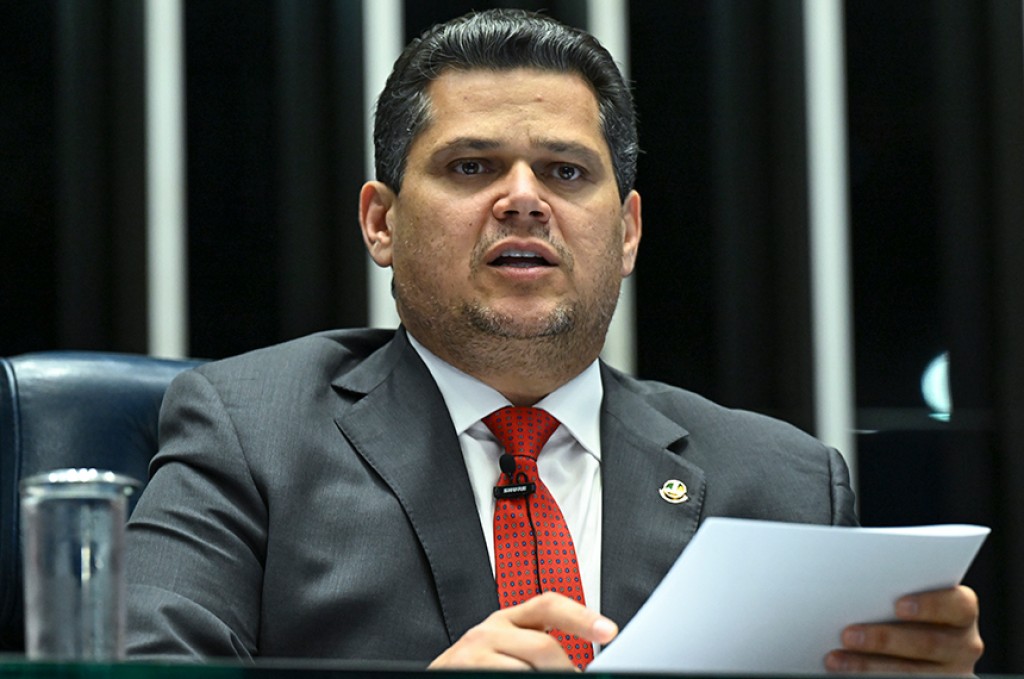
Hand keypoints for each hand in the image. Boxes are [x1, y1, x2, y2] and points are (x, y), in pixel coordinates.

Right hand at [428, 592, 618, 670]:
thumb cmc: (477, 669)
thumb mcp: (505, 651)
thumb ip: (536, 648)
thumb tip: (580, 666)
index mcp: (507, 619)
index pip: (548, 605)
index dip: (581, 616)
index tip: (609, 630)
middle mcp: (489, 630)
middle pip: (544, 646)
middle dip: (566, 669)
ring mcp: (474, 654)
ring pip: (527, 671)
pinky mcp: (464, 671)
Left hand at [825, 585, 982, 673]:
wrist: (910, 647)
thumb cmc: (899, 612)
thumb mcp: (906, 600)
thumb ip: (892, 593)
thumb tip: (850, 584)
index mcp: (960, 612)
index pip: (959, 605)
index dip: (930, 604)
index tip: (898, 605)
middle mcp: (963, 644)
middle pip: (930, 643)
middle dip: (885, 639)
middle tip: (848, 634)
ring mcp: (951, 672)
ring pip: (914, 672)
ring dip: (870, 666)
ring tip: (836, 660)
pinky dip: (869, 678)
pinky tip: (845, 673)